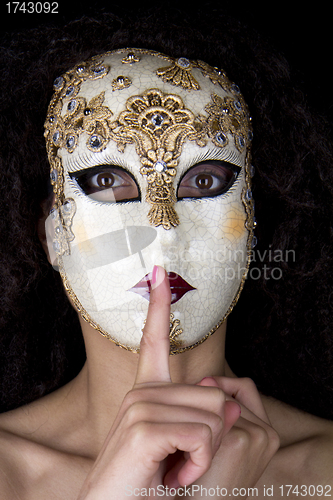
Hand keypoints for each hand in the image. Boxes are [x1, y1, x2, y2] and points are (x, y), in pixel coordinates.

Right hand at [77, 266, 240, 498]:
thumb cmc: (148, 484)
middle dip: (213, 436)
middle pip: (216, 394)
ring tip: (175, 469)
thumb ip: (206, 420)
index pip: (154, 339)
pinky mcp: (143, 426)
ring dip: (206, 455)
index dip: (160, 304)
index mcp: (147, 392)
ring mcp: (140, 405)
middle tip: (183, 461)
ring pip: (215, 416)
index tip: (161, 271)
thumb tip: (234, 405)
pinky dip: (199, 464)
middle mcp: (141, 391)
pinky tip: (175, 476)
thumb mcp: (183, 448)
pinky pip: (203, 436)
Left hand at [190, 376, 279, 496]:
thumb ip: (221, 414)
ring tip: (182, 442)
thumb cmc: (207, 483)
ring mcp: (256, 435)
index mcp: (267, 431)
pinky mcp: (238, 440)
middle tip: (184, 422)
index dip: (219, 388)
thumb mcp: (220, 446)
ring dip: (196, 414)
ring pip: (217, 401)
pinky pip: (208, 414)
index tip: (195, 403)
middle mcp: (267, 432)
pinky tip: (183, 455)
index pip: (243, 388)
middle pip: (229, 392)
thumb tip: (205, 379)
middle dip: (204, 402)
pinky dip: (191, 428)